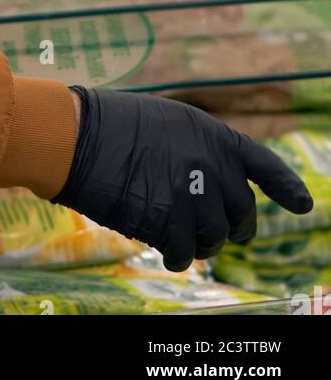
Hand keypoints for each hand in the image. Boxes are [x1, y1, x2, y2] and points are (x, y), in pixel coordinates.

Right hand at [54, 86, 312, 270]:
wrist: (76, 134)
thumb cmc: (110, 125)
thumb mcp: (167, 123)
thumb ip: (197, 151)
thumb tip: (211, 190)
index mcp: (213, 134)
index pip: (262, 164)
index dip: (286, 186)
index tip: (302, 205)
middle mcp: (211, 163)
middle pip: (242, 212)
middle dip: (232, 229)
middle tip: (216, 235)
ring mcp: (191, 192)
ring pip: (214, 238)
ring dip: (200, 243)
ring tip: (179, 239)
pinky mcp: (168, 219)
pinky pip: (183, 252)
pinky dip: (176, 256)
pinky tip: (165, 251)